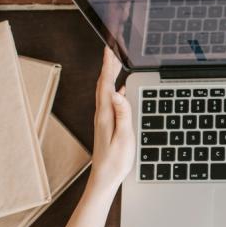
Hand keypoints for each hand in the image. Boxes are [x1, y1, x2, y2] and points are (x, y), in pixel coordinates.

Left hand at [87, 47, 134, 193]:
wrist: (104, 178)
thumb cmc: (115, 161)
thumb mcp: (123, 137)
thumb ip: (123, 114)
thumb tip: (118, 92)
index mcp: (106, 115)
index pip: (106, 83)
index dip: (108, 65)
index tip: (110, 48)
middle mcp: (102, 114)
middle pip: (103, 83)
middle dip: (108, 64)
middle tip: (113, 48)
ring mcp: (103, 118)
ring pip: (105, 90)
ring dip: (110, 74)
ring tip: (116, 62)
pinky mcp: (107, 124)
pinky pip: (109, 99)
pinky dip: (113, 87)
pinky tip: (120, 87)